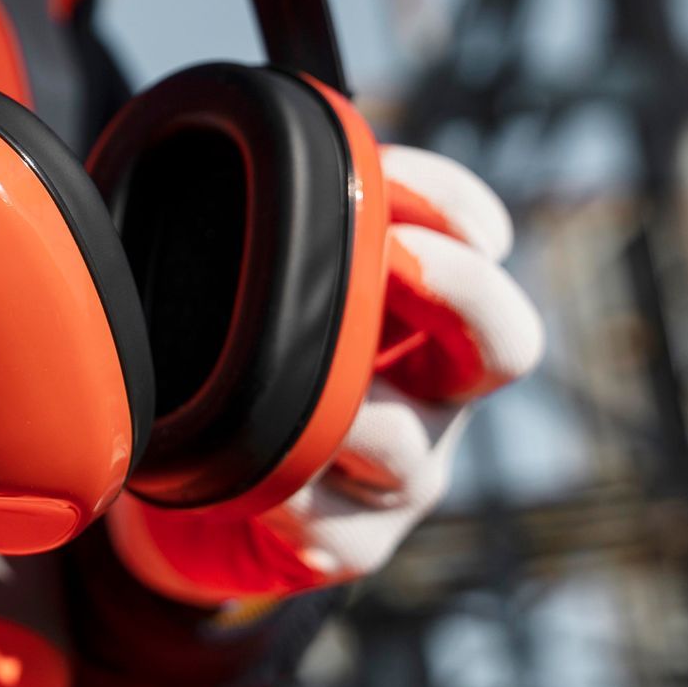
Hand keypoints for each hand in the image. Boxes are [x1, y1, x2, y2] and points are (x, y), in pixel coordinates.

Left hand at [108, 147, 545, 606]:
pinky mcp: (356, 544)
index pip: (478, 235)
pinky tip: (247, 487)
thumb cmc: (219, 355)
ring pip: (402, 441)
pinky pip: (337, 529)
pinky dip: (288, 504)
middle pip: (505, 341)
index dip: (451, 202)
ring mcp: (406, 473)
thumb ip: (242, 217)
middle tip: (393, 257)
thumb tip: (204, 142)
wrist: (182, 493)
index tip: (384, 173)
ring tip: (268, 396)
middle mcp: (433, 388)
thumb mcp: (232, 277)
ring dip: (339, 414)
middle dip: (461, 290)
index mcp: (415, 305)